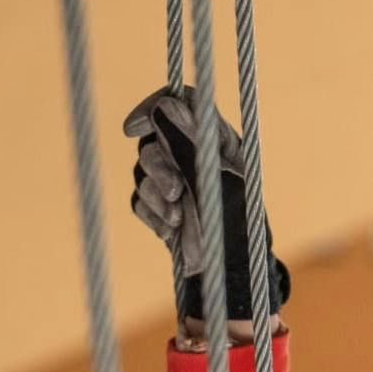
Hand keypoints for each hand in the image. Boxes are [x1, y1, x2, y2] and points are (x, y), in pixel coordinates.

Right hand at [122, 85, 288, 320]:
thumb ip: (191, 143)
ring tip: (179, 220)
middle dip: (159, 168)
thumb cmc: (240, 222)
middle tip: (176, 193)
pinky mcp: (159, 205)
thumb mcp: (220, 179)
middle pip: (152, 139)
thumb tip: (162, 105)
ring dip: (156, 196)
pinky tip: (171, 231)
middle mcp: (191, 153)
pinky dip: (152, 215)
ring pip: (140, 171)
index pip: (178, 102)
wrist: (234, 269)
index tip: (132, 128)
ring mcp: (172, 178)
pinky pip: (138, 201)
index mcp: (215, 138)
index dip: (151, 107)